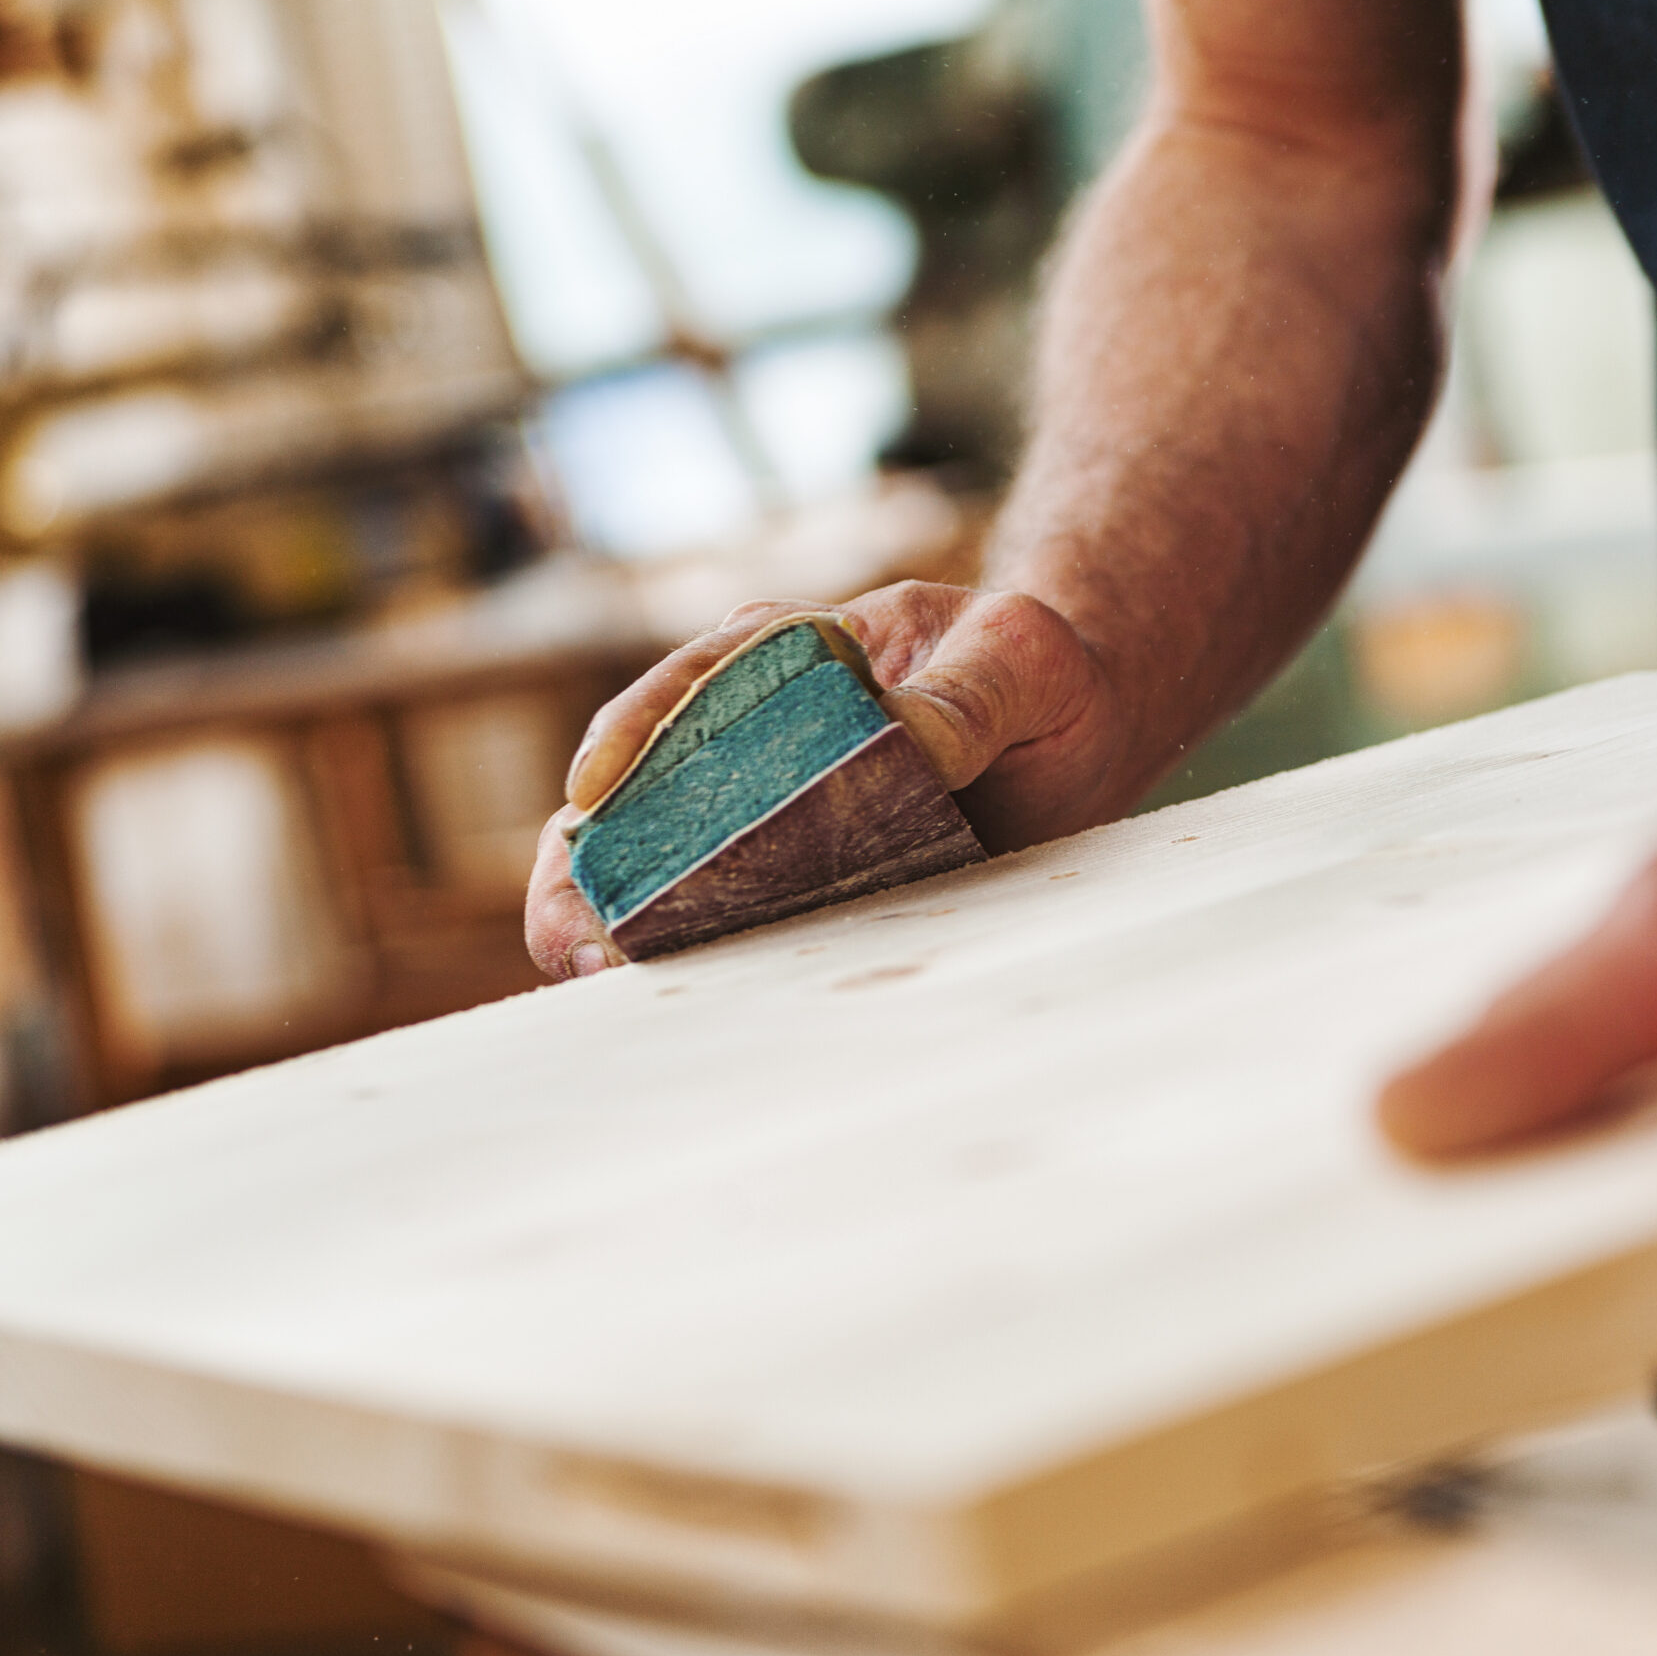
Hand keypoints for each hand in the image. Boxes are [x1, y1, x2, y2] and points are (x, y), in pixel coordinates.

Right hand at [526, 582, 1126, 980]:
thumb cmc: (1036, 670)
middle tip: (576, 938)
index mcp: (787, 653)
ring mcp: (760, 810)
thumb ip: (969, 693)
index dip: (630, 738)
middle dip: (588, 863)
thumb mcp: (1021, 657)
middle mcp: (749, 728)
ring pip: (653, 862)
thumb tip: (905, 740)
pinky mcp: (791, 879)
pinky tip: (668, 1002)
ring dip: (613, 922)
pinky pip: (720, 918)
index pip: (686, 684)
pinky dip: (685, 958)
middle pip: (634, 788)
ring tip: (594, 981)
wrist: (1079, 725)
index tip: (593, 795)